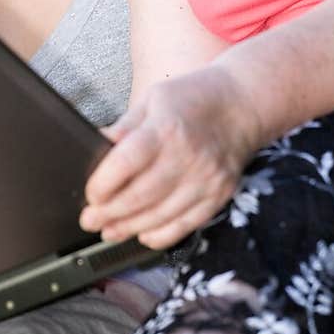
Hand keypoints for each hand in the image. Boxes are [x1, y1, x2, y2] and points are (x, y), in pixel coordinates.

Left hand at [80, 64, 262, 249]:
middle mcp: (188, 156)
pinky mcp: (219, 194)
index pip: (126, 162)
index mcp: (166, 128)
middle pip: (140, 195)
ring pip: (160, 216)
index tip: (90, 193)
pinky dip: (161, 235)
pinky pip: (186, 225)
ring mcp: (206, 179)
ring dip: (129, 228)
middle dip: (109, 213)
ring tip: (109, 231)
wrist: (244, 103)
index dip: (103, 183)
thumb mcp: (153, 99)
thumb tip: (94, 146)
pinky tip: (142, 235)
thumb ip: (125, 127)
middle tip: (89, 220)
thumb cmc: (194, 98)